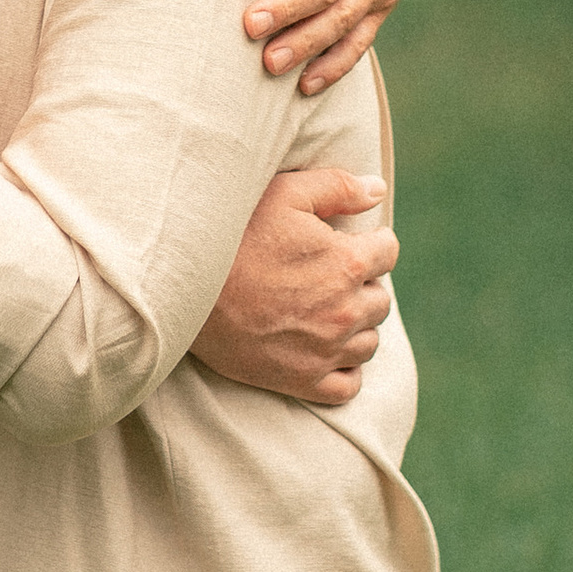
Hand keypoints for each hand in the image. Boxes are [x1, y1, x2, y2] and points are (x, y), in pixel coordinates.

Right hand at [187, 164, 396, 405]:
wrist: (184, 290)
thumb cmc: (233, 234)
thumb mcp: (284, 194)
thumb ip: (339, 186)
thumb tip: (378, 189)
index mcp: (348, 263)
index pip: (388, 252)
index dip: (370, 242)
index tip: (348, 242)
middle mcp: (346, 310)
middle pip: (381, 299)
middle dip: (363, 284)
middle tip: (329, 275)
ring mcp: (326, 351)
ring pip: (369, 342)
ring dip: (357, 326)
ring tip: (325, 310)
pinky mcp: (303, 381)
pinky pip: (348, 385)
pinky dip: (345, 369)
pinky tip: (325, 350)